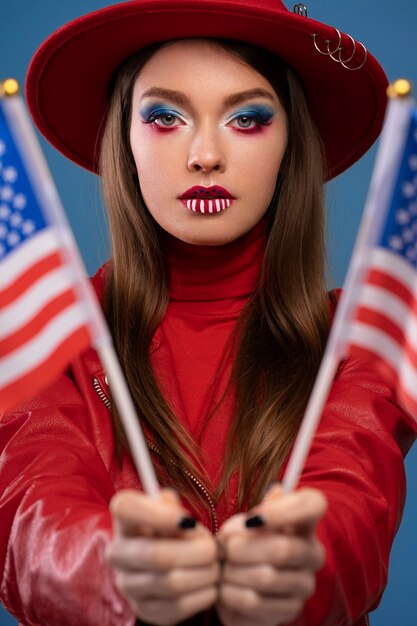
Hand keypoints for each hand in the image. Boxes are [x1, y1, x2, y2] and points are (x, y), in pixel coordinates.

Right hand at [106, 488, 218, 624]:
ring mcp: (127, 584)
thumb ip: (173, 506)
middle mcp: (118, 552)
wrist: (165, 560)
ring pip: (172, 583)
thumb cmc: (172, 527)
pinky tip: (209, 584)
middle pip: (157, 555)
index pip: (126, 507)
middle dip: (196, 551)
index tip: (189, 520)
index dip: (157, 514)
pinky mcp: (143, 609)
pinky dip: (202, 595)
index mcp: (123, 519)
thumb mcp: (170, 507)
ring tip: (214, 566)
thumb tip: (183, 523)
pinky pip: (178, 607)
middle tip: (214, 548)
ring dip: (204, 574)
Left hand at [216, 486, 326, 625]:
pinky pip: (254, 602)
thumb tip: (255, 520)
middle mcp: (313, 553)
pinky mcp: (291, 610)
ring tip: (222, 567)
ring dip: (233, 572)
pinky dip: (231, 593)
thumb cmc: (245, 541)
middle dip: (242, 547)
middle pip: (282, 549)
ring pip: (265, 578)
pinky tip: (225, 587)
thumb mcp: (247, 521)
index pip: (313, 504)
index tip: (252, 517)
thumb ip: (254, 514)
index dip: (284, 510)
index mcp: (305, 522)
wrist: (240, 581)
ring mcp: (305, 584)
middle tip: (223, 547)